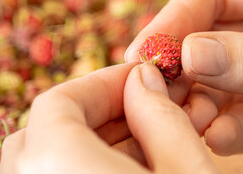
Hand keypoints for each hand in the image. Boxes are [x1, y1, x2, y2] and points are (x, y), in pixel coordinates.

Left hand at [0, 63, 217, 173]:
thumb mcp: (190, 170)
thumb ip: (162, 116)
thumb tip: (144, 78)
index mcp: (59, 169)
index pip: (57, 104)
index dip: (103, 83)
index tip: (144, 79)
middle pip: (52, 131)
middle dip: (104, 111)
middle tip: (148, 108)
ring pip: (58, 160)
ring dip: (105, 141)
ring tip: (154, 141)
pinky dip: (99, 166)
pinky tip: (143, 167)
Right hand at [125, 0, 242, 171]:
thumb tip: (190, 54)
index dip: (176, 18)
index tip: (147, 52)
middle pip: (210, 37)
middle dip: (181, 64)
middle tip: (153, 89)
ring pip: (221, 83)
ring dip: (198, 101)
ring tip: (182, 118)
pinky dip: (225, 129)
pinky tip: (214, 137)